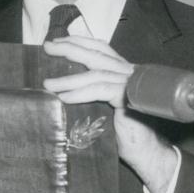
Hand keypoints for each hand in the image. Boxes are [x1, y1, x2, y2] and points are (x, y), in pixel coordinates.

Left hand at [42, 35, 176, 192]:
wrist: (145, 151)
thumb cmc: (123, 131)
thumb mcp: (103, 106)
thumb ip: (91, 90)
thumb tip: (60, 84)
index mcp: (123, 71)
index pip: (101, 49)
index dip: (80, 42)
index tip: (58, 41)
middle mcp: (129, 73)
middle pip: (98, 55)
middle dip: (71, 49)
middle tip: (48, 47)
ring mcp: (131, 85)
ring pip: (96, 74)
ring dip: (69, 79)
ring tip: (48, 84)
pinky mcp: (129, 100)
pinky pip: (101, 90)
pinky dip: (80, 93)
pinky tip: (64, 98)